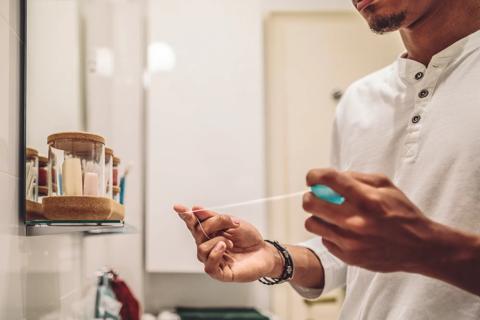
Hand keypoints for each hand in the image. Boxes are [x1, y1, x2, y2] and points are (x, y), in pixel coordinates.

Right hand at [173, 205, 282, 281]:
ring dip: (216, 241)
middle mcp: (208, 246)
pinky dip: (215, 254)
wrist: (264, 251)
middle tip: (229, 221)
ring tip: (229, 242)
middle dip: (212, 224)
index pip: (193, 224)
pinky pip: (209, 266)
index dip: (185, 216)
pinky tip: (223, 247)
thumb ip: (215, 218)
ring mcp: (213, 259)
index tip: (178, 207)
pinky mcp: (220, 273)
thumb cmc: (248, 238)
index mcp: (209, 233)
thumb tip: (197, 209)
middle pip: (198, 233)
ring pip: (201, 249)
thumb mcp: (233, 223)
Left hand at [302, 168, 446, 272]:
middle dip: (310, 196)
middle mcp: (356, 221)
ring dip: (317, 216)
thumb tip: (331, 177)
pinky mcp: (349, 257)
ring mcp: (351, 242)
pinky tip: (343, 231)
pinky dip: (330, 233)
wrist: (419, 247)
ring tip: (329, 215)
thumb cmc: (402, 213)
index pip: (329, 180)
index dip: (314, 175)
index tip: (312, 177)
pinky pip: (324, 239)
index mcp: (367, 199)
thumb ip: (356, 178)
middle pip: (311, 203)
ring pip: (312, 223)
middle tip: (316, 196)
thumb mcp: (385, 186)